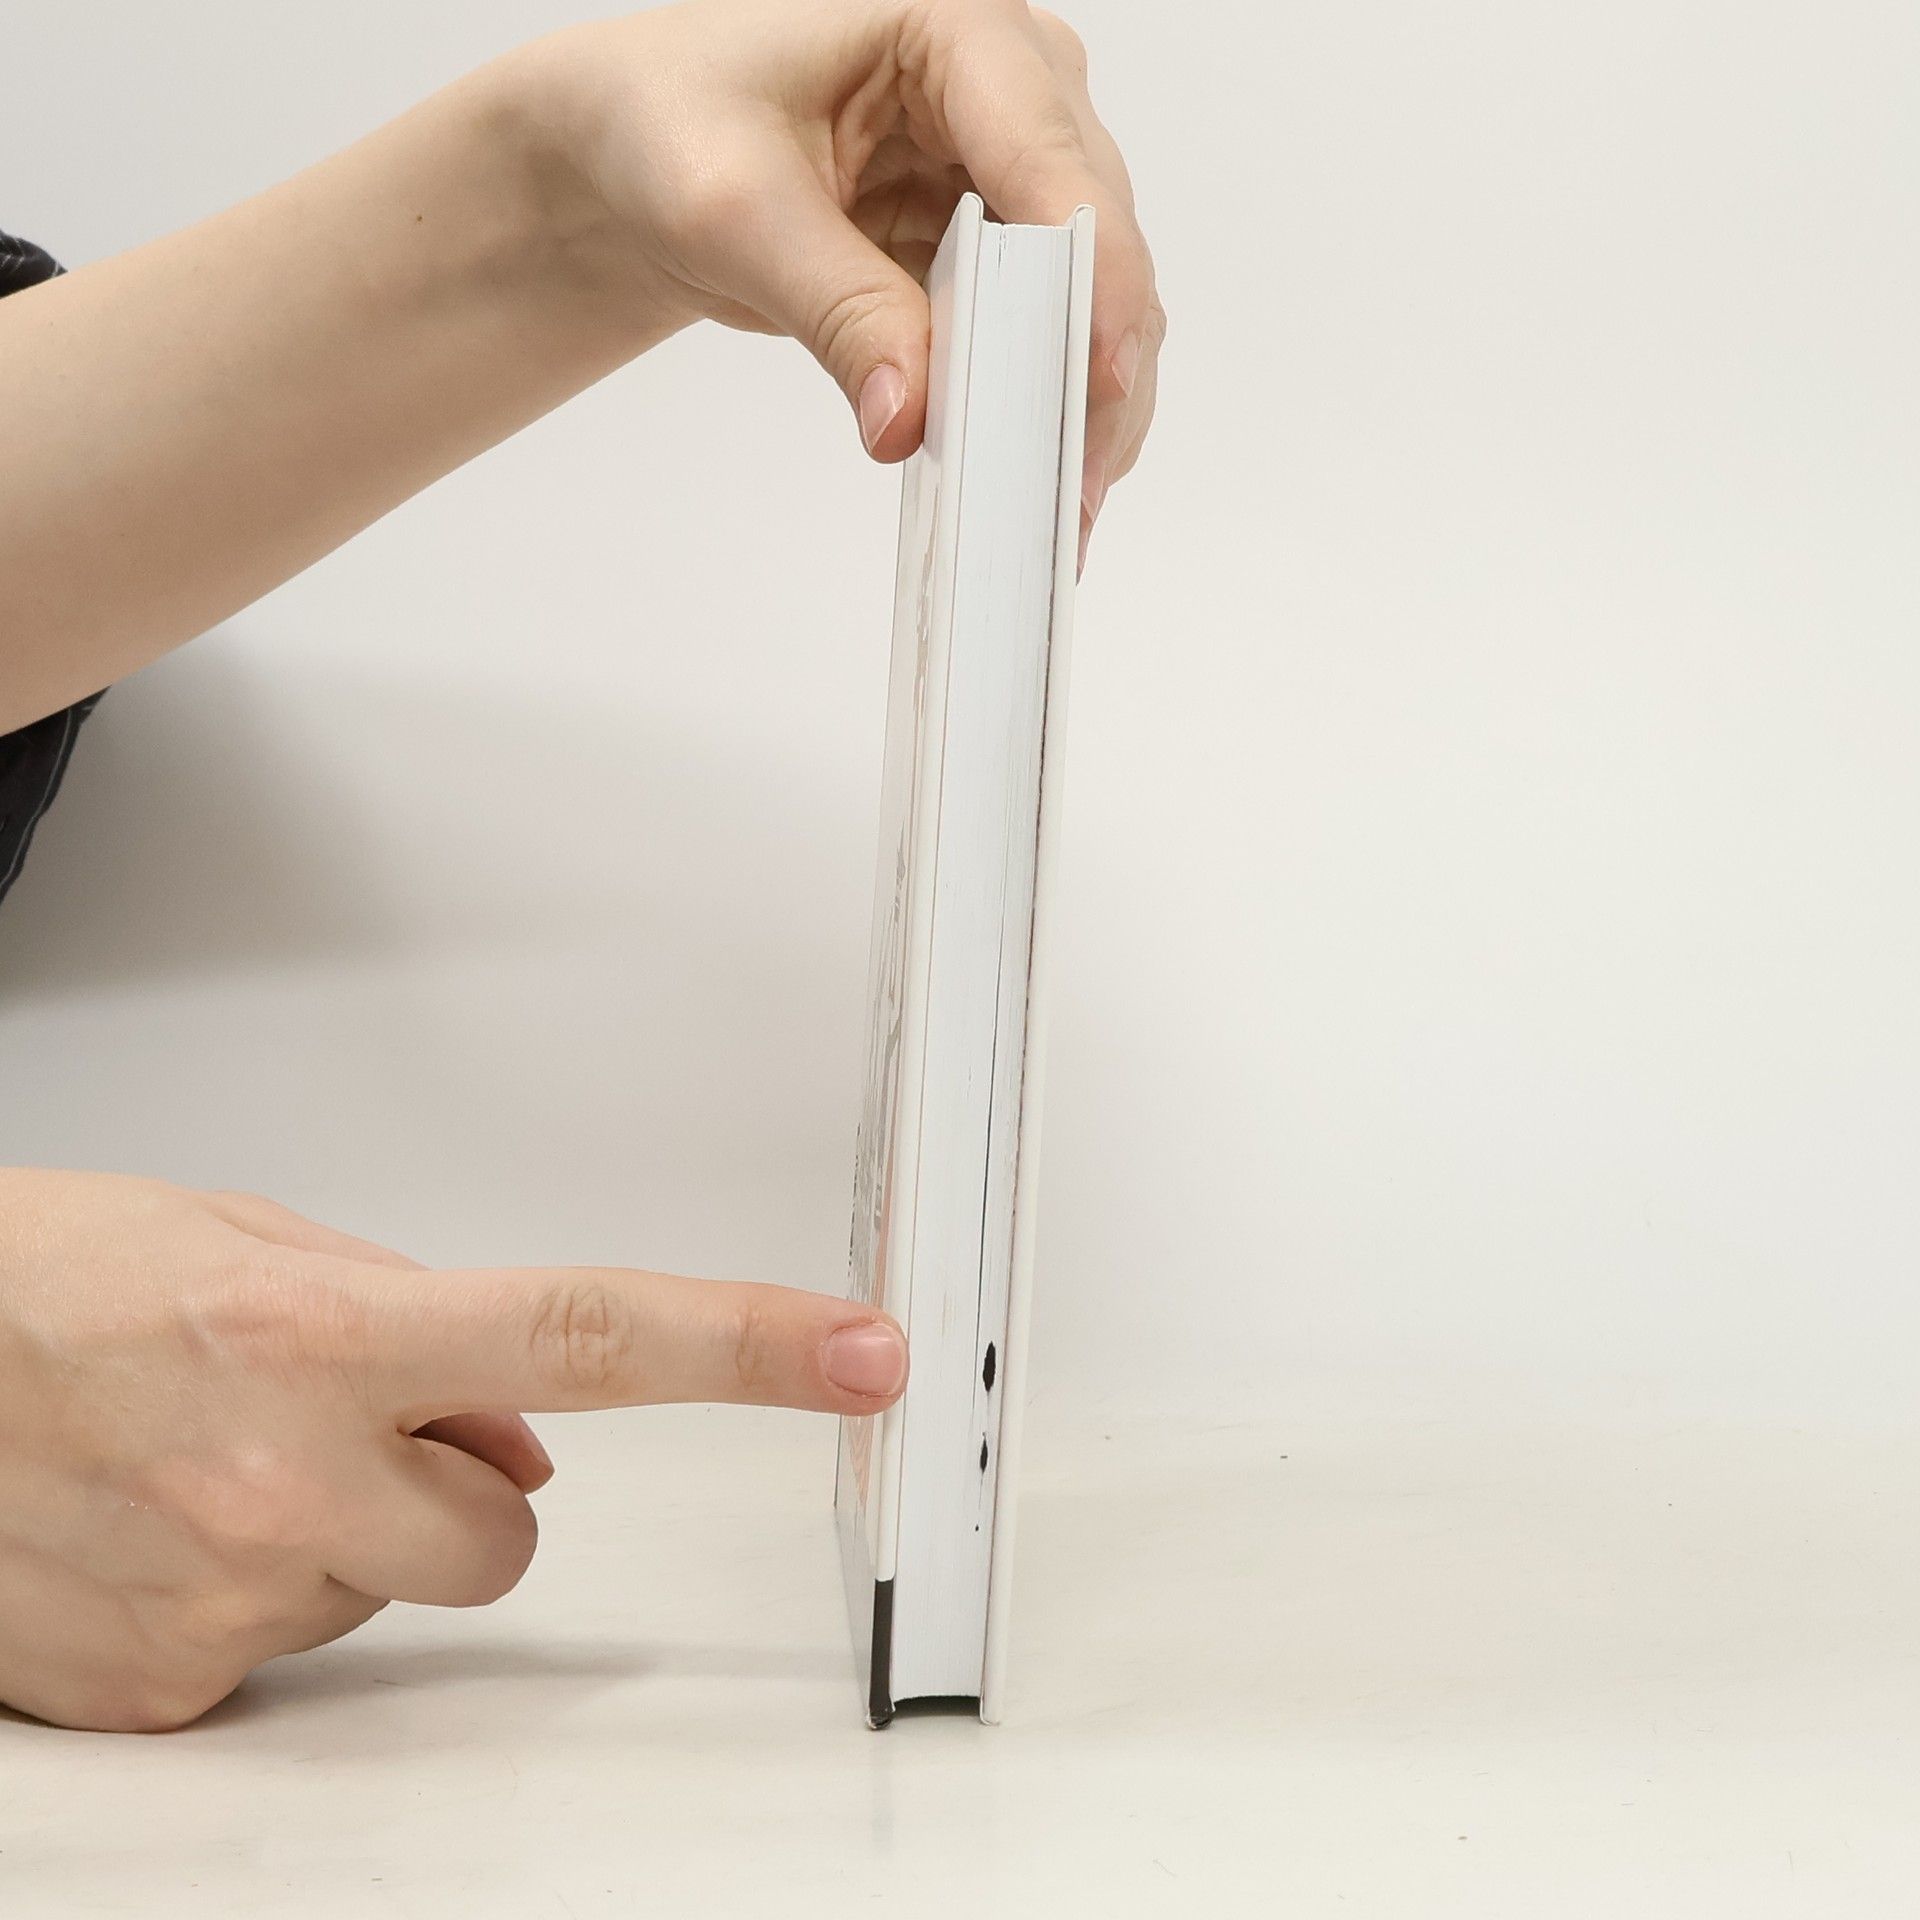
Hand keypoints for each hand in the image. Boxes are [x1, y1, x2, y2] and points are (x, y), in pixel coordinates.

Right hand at [0, 1168, 906, 1732]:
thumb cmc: (49, 1284)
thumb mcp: (254, 1244)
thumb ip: (421, 1325)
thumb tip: (526, 1436)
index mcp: (317, 1335)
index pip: (588, 1335)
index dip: (744, 1345)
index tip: (860, 1354)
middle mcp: (276, 1477)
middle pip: (512, 1531)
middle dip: (464, 1483)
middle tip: (338, 1420)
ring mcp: (218, 1601)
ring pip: (399, 1591)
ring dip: (349, 1532)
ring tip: (217, 1459)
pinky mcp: (164, 1694)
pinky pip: (291, 1650)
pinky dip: (255, 1592)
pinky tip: (158, 1526)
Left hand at [526, 0, 1164, 560]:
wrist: (638, 152)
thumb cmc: (670, 125)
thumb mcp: (735, 212)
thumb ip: (836, 310)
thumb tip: (911, 421)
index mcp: (957, 25)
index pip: (1053, 159)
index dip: (1094, 274)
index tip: (1101, 379)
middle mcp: (1016, 87)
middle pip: (1096, 240)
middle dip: (1090, 368)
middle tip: (1069, 492)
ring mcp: (1017, 168)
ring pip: (1094, 298)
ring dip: (1081, 406)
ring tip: (1060, 513)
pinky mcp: (1000, 243)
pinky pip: (1047, 335)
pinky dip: (1042, 409)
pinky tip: (1036, 481)